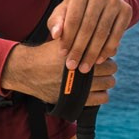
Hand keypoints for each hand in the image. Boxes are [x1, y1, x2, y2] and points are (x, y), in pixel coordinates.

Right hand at [2, 37, 117, 105]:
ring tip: (100, 79)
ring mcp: (80, 87)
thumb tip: (105, 39)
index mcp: (80, 54)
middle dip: (108, 68)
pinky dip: (102, 95)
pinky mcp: (77, 100)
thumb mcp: (62, 41)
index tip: (101, 56)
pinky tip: (97, 90)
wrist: (27, 71)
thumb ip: (82, 38)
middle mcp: (82, 70)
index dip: (105, 54)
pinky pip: (101, 98)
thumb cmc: (46, 54)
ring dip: (106, 81)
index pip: (106, 54)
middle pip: (110, 69)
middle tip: (102, 67)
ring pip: (108, 84)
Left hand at [48, 0, 133, 74]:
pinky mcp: (126, 10)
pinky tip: (98, 60)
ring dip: (92, 53)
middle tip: (73, 66)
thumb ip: (56, 22)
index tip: (63, 54)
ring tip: (84, 67)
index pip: (73, 19)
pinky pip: (116, 35)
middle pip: (88, 27)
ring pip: (102, 33)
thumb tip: (56, 35)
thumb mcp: (64, 11)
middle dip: (79, 49)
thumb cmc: (78, 8)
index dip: (68, 38)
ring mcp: (115, 1)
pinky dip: (107, 50)